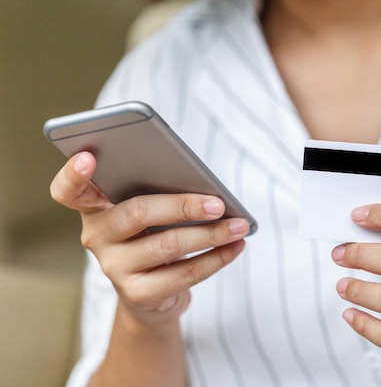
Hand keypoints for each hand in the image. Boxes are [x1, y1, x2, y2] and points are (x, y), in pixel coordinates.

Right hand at [50, 152, 248, 326]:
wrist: (153, 295)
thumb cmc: (155, 236)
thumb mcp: (152, 213)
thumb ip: (160, 193)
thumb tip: (207, 188)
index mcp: (96, 207)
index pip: (69, 191)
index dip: (72, 174)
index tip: (88, 157)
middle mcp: (96, 237)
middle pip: (137, 213)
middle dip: (184, 206)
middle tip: (219, 203)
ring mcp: (113, 268)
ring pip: (168, 245)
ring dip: (212, 234)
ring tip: (240, 224)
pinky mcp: (137, 294)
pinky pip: (184, 274)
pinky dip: (217, 258)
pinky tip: (236, 246)